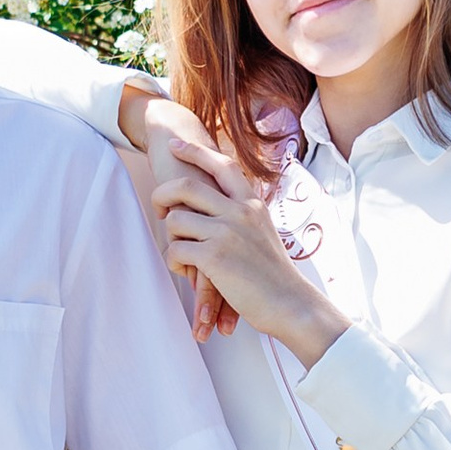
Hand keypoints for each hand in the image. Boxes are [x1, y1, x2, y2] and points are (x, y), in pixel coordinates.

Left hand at [141, 102, 253, 338]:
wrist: (291, 303)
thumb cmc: (275, 276)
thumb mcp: (263, 233)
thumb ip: (244, 217)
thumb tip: (220, 208)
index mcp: (252, 203)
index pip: (221, 164)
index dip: (195, 151)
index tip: (175, 146)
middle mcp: (240, 211)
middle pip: (186, 185)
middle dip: (163, 193)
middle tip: (160, 209)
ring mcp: (226, 233)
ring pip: (176, 220)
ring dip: (172, 238)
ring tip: (183, 255)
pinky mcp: (214, 257)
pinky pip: (175, 250)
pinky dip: (175, 262)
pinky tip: (187, 271)